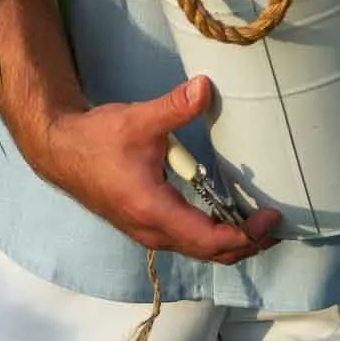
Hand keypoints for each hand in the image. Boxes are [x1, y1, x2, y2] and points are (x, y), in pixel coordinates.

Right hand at [33, 76, 280, 264]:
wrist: (61, 151)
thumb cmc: (97, 139)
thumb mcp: (138, 120)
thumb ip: (174, 107)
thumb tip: (205, 88)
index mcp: (152, 210)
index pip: (207, 239)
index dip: (243, 235)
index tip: (270, 219)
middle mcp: (152, 230)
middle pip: (208, 252)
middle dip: (246, 244)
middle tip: (278, 226)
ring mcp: (148, 230)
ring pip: (199, 248)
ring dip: (232, 241)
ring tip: (262, 223)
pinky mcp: (147, 222)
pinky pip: (188, 238)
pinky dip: (215, 234)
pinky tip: (230, 214)